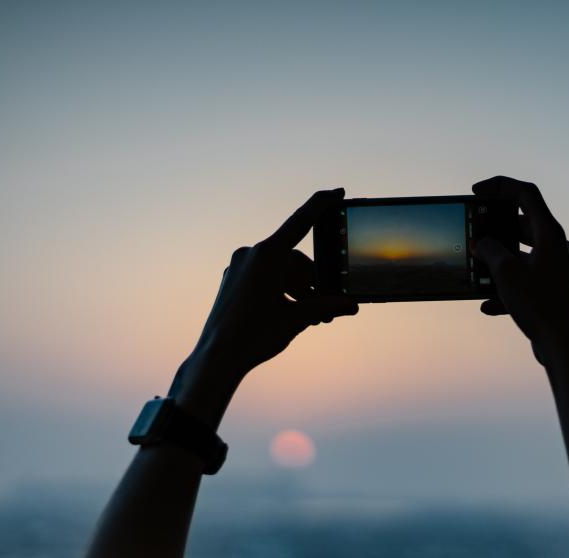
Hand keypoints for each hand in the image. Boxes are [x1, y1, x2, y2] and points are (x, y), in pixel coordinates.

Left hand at [170, 188, 357, 425]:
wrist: (217, 358)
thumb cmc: (254, 336)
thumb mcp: (297, 319)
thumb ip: (326, 307)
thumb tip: (352, 305)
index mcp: (267, 255)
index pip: (300, 221)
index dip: (321, 204)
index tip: (337, 192)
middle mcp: (251, 254)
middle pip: (295, 258)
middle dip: (314, 281)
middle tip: (328, 306)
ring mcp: (239, 266)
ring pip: (281, 269)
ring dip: (299, 289)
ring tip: (311, 316)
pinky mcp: (234, 279)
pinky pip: (266, 276)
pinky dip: (282, 289)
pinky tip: (290, 312)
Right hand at [473, 176, 568, 363]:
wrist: (562, 344)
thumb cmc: (539, 305)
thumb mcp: (505, 273)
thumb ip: (490, 251)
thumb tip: (481, 243)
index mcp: (550, 234)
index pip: (526, 194)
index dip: (500, 186)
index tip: (477, 192)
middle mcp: (557, 247)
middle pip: (523, 224)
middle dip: (495, 228)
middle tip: (475, 232)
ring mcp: (556, 267)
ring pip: (521, 253)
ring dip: (498, 260)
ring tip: (477, 269)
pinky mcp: (552, 288)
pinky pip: (525, 279)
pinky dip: (506, 287)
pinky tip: (488, 304)